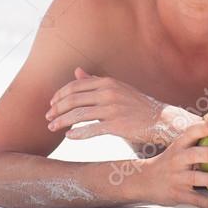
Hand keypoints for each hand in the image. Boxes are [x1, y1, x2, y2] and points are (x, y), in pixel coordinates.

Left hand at [46, 67, 194, 145]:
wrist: (160, 120)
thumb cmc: (136, 105)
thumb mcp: (116, 88)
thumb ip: (94, 81)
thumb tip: (76, 71)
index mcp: (108, 82)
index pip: (75, 86)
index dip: (59, 96)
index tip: (51, 105)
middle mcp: (109, 93)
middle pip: (73, 99)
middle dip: (56, 109)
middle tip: (47, 118)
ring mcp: (113, 109)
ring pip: (78, 115)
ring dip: (61, 122)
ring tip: (52, 128)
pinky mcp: (117, 125)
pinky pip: (91, 129)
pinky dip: (77, 133)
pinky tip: (69, 136)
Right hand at [131, 121, 207, 207]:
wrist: (143, 181)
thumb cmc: (169, 162)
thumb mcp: (178, 148)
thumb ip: (197, 142)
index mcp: (179, 146)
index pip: (191, 133)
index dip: (204, 128)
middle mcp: (177, 160)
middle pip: (194, 155)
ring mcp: (177, 178)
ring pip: (195, 178)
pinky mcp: (178, 195)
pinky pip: (195, 199)